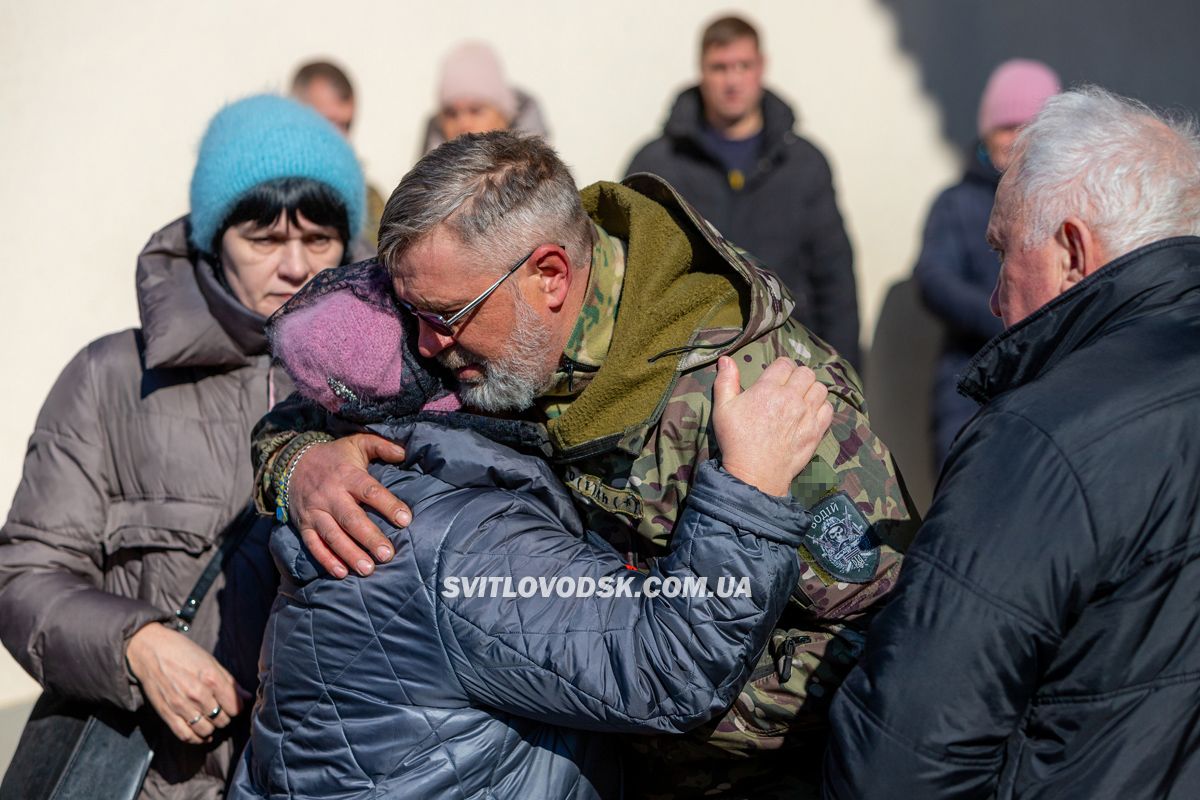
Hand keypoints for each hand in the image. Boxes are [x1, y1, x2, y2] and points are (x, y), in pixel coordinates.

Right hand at [126, 623, 249, 743]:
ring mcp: (181, 706)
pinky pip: (185, 735)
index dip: (237, 708)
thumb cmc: (183, 652)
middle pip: (222, 720)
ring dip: (212, 728)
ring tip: (211, 721)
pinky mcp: (167, 714)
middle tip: (221, 712)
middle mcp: (197, 694)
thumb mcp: (211, 661)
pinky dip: (196, 739)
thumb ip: (229, 681)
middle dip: (225, 717)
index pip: (235, 706)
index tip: (234, 705)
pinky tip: (202, 735)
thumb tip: (247, 697)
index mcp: (211, 678)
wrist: (151, 651)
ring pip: (206, 730)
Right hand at [290, 434, 408, 577]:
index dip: (388, 505)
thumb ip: (381, 446)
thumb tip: (404, 452)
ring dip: (350, 554)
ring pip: (332, 536)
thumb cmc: (334, 457)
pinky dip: (326, 560)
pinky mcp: (304, 525)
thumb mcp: (356, 443)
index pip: (369, 491)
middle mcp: (330, 495)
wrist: (292, 462)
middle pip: (351, 519)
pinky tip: (341, 573)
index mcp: (347, 475)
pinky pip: (313, 545)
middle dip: (370, 538)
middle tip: (387, 554)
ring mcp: (315, 512)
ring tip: (368, 569)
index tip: (406, 520)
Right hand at [712, 356, 833, 495]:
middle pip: (806, 372)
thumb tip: (725, 359)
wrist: (754, 474)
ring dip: (811, 389)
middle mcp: (791, 398)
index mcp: (768, 389)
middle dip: (798, 376)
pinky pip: (828, 409)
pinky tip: (810, 412)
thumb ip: (725, 381)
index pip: (785, 364)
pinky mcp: (816, 431)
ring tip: (802, 398)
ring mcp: (806, 415)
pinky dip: (821, 407)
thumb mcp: (723, 409)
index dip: (781, 366)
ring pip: (820, 388)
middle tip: (790, 386)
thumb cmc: (736, 441)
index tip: (777, 375)